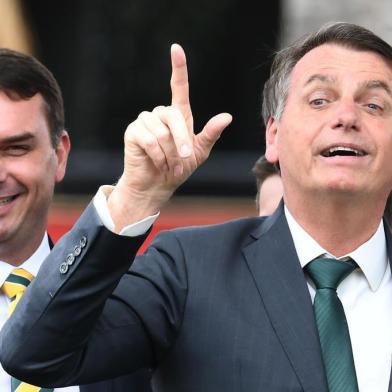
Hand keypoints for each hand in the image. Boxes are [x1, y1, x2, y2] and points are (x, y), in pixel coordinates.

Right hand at [108, 44, 231, 229]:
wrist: (158, 185)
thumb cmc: (178, 168)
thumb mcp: (199, 152)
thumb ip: (210, 134)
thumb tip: (227, 116)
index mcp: (177, 116)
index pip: (178, 87)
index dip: (178, 68)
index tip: (176, 48)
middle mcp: (160, 114)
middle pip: (174, 116)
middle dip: (182, 140)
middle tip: (185, 159)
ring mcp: (145, 121)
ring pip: (162, 131)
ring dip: (170, 152)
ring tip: (170, 164)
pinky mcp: (133, 131)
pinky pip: (149, 139)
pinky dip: (158, 155)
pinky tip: (158, 163)